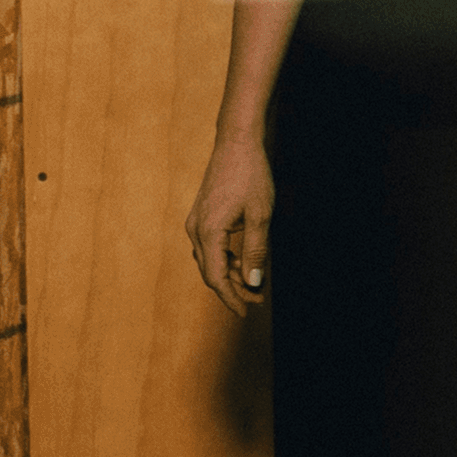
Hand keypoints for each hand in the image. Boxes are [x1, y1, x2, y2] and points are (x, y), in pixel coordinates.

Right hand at [185, 133, 275, 315]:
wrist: (236, 143)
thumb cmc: (250, 176)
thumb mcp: (260, 217)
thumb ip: (256, 251)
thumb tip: (254, 283)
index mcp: (208, 232)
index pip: (216, 277)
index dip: (231, 298)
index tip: (245, 313)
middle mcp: (195, 230)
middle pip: (211, 272)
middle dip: (233, 289)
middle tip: (257, 300)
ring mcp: (196, 222)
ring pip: (210, 260)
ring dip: (231, 274)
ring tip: (254, 283)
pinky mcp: (201, 216)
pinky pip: (210, 246)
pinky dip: (226, 258)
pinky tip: (244, 261)